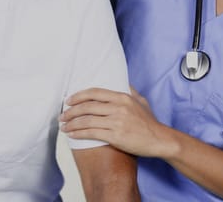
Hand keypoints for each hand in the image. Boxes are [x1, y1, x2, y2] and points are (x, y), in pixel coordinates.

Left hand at [60, 87, 175, 157]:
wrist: (159, 140)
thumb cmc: (150, 122)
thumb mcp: (141, 101)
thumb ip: (130, 91)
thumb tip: (122, 82)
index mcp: (122, 97)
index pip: (95, 92)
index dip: (78, 96)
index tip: (68, 100)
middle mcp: (118, 107)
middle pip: (87, 106)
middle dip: (71, 111)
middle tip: (62, 115)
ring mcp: (116, 122)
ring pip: (87, 120)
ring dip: (72, 123)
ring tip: (64, 126)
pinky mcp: (115, 136)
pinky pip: (91, 133)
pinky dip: (78, 133)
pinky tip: (71, 134)